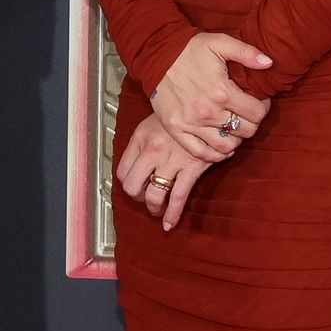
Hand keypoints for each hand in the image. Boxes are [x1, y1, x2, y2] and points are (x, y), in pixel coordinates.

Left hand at [114, 116, 217, 231]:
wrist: (208, 106)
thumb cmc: (183, 113)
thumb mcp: (155, 121)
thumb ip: (143, 141)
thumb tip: (137, 162)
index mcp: (141, 138)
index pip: (123, 171)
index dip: (127, 184)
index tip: (134, 187)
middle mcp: (152, 151)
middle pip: (133, 186)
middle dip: (138, 198)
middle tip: (145, 199)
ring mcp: (171, 161)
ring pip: (153, 196)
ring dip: (153, 208)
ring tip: (157, 211)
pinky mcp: (191, 168)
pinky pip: (177, 197)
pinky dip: (172, 215)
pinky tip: (169, 223)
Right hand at [147, 32, 274, 166]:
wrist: (156, 54)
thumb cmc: (189, 48)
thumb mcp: (220, 42)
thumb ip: (247, 52)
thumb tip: (269, 63)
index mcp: (222, 91)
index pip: (257, 113)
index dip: (263, 107)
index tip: (259, 101)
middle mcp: (208, 112)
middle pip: (246, 131)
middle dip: (251, 123)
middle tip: (247, 114)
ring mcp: (191, 124)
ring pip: (227, 146)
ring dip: (235, 139)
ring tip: (234, 127)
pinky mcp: (176, 129)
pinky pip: (200, 153)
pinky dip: (215, 155)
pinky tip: (221, 146)